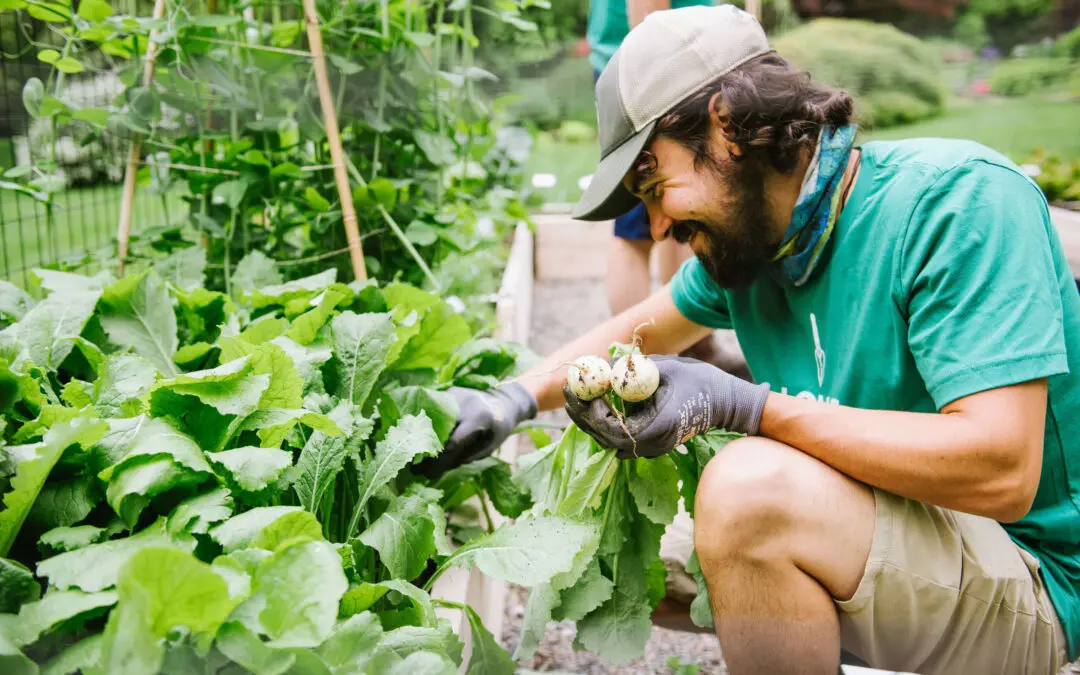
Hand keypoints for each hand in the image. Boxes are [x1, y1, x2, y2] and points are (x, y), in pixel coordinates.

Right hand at [415, 381, 537, 476]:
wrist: (504, 400)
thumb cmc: (497, 430)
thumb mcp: (486, 448)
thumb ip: (462, 457)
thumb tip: (434, 470)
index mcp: (478, 419)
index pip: (451, 444)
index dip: (437, 461)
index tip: (424, 473)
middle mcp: (463, 404)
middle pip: (436, 430)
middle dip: (423, 449)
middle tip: (414, 465)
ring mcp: (453, 395)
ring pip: (431, 419)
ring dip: (422, 436)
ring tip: (415, 451)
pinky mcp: (447, 392)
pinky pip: (433, 412)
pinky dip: (427, 425)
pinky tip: (420, 436)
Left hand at [563, 354, 769, 458]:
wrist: (726, 402)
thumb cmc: (700, 381)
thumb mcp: (665, 367)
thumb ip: (632, 369)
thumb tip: (600, 366)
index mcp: (657, 428)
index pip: (614, 430)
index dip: (593, 413)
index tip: (583, 391)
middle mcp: (652, 445)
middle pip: (606, 438)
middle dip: (583, 415)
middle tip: (568, 392)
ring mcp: (652, 448)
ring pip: (610, 441)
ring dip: (590, 420)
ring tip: (574, 396)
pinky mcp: (651, 444)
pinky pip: (620, 439)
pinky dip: (604, 424)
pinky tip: (594, 404)